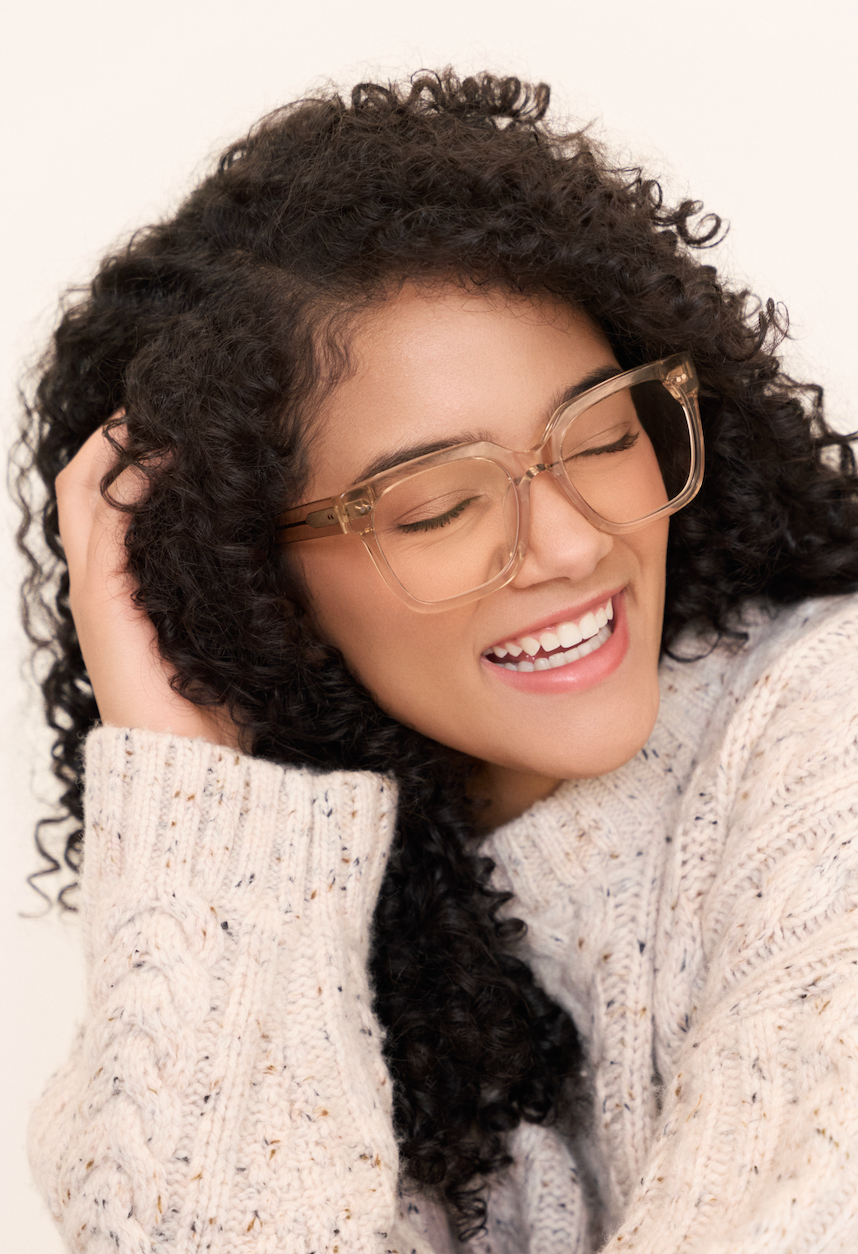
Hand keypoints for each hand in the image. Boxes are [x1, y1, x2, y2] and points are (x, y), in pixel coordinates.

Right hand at [56, 418, 239, 747]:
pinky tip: (168, 454)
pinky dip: (130, 480)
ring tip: (159, 409)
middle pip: (88, 485)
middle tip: (164, 400)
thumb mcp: (237, 632)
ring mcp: (97, 593)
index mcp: (130, 590)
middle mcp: (104, 585)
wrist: (198, 772)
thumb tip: (295, 545)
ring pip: (85, 492)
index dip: (136, 456)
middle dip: (120, 436)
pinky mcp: (102, 605)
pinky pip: (106, 524)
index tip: (184, 423)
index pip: (115, 503)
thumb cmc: (223, 711)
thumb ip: (243, 589)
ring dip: (120, 444)